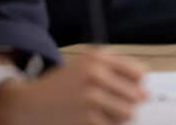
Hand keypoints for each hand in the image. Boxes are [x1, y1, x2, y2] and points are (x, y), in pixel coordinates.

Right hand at [0, 48, 147, 124]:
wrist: (29, 105)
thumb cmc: (62, 85)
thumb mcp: (85, 65)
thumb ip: (116, 69)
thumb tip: (146, 90)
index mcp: (97, 58)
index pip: (139, 72)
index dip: (138, 83)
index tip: (131, 88)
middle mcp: (96, 75)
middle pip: (136, 95)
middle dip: (129, 101)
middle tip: (111, 103)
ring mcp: (92, 99)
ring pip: (128, 113)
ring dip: (120, 116)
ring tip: (103, 112)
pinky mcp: (87, 120)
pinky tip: (92, 120)